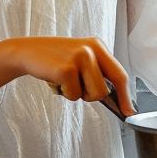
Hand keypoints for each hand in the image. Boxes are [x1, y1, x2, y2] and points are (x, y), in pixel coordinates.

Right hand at [0, 36, 133, 115]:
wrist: (27, 51)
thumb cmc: (55, 60)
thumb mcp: (80, 59)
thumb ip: (97, 73)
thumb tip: (116, 99)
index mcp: (98, 45)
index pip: (119, 74)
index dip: (125, 96)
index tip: (129, 112)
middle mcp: (91, 49)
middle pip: (105, 90)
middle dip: (91, 96)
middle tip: (76, 87)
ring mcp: (79, 58)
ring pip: (93, 94)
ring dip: (77, 94)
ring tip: (65, 81)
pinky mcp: (66, 69)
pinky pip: (74, 96)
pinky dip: (64, 93)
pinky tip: (55, 80)